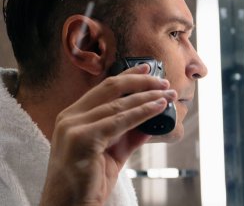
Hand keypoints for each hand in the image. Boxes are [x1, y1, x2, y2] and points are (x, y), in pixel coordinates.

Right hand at [39, 64, 176, 205]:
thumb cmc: (89, 180)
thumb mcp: (113, 151)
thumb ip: (130, 133)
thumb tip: (152, 119)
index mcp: (73, 116)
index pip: (104, 88)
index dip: (128, 76)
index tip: (147, 69)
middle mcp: (70, 117)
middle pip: (111, 88)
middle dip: (141, 82)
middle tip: (163, 81)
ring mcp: (73, 127)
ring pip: (118, 104)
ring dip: (147, 96)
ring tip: (167, 93)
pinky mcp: (82, 139)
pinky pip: (120, 120)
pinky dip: (142, 112)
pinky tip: (158, 107)